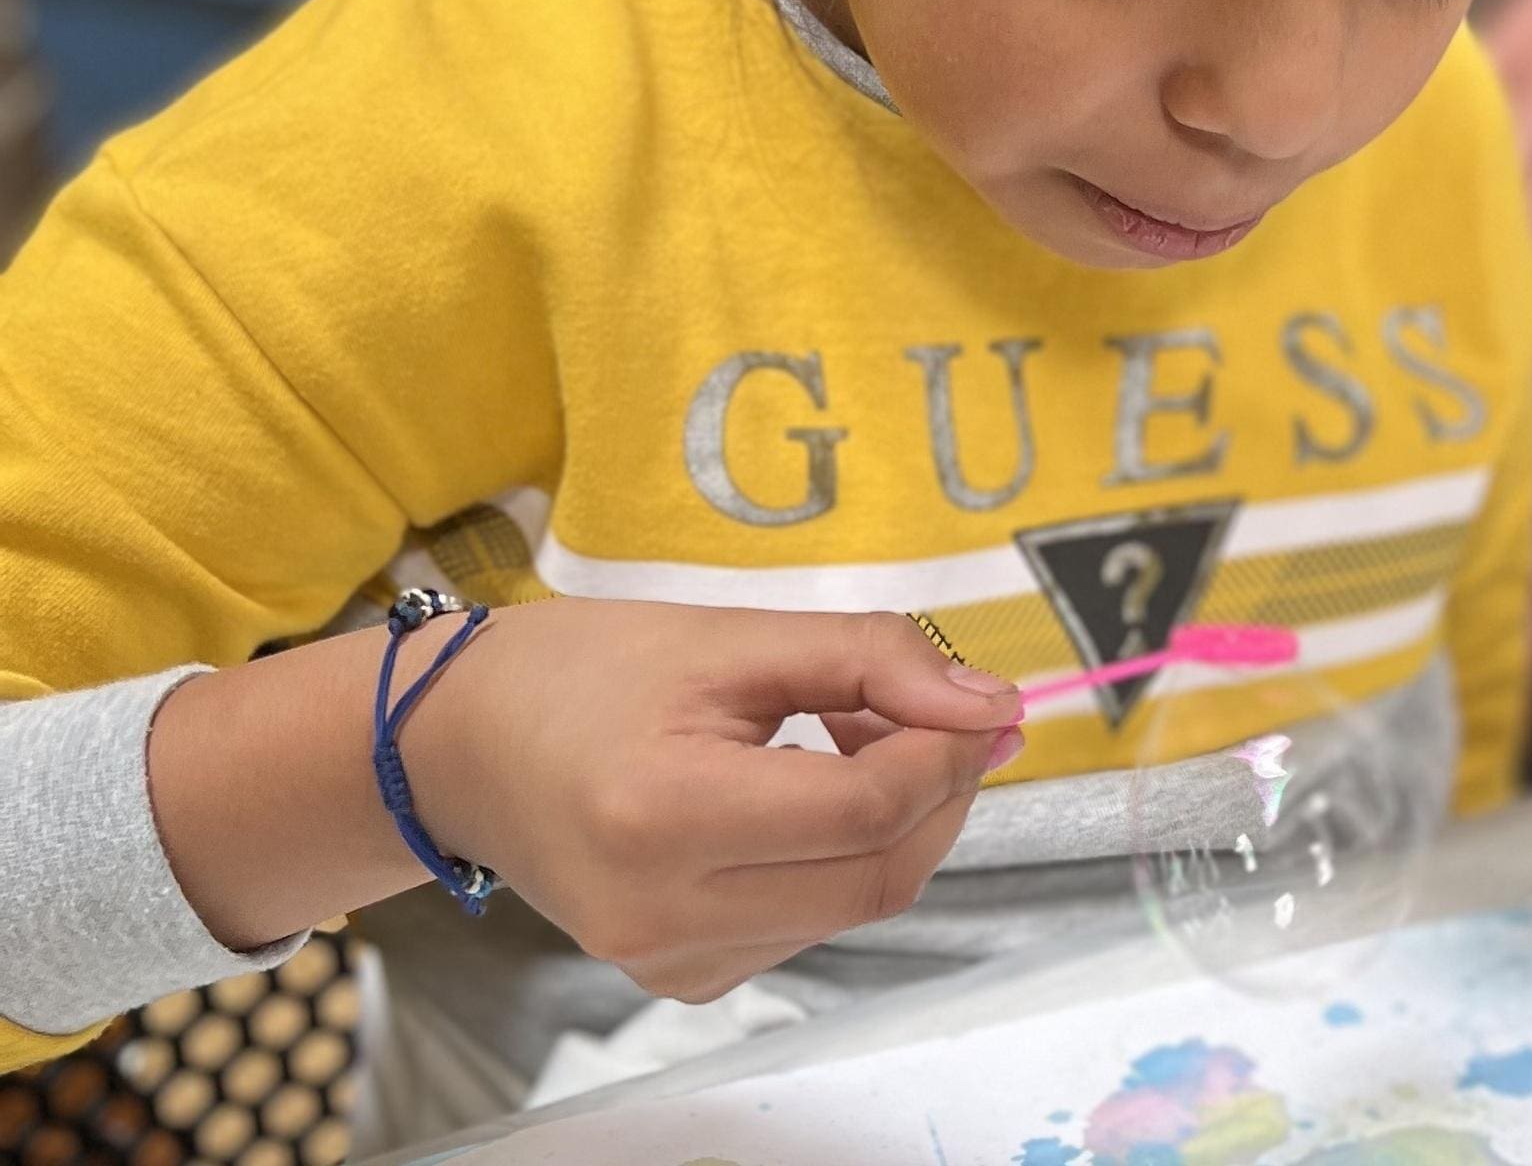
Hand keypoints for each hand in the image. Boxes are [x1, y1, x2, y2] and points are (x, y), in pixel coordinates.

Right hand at [157, 601, 1020, 1003]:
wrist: (455, 751)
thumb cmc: (581, 675)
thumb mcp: (730, 636)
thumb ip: (872, 662)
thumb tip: (991, 707)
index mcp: (663, 817)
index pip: (864, 812)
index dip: (943, 754)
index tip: (974, 702)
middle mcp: (664, 913)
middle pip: (879, 874)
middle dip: (938, 791)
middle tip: (936, 712)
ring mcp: (671, 962)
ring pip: (858, 903)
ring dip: (895, 820)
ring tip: (851, 733)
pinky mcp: (683, 979)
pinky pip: (812, 921)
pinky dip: (844, 857)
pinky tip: (808, 791)